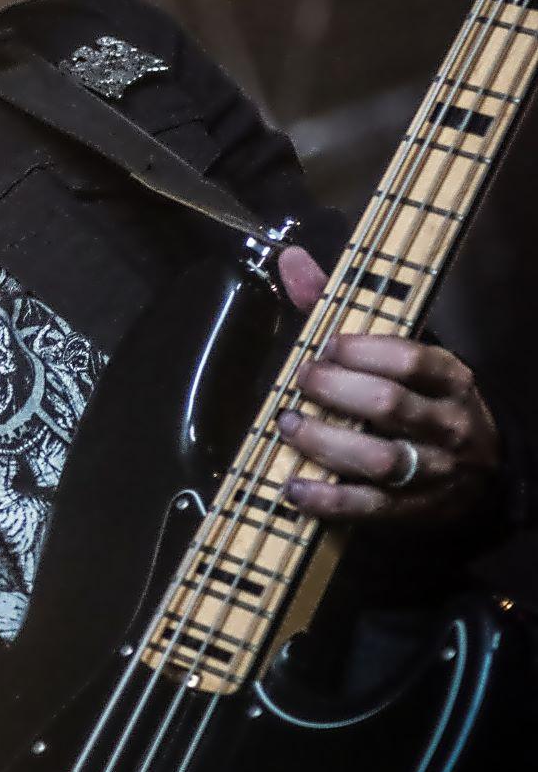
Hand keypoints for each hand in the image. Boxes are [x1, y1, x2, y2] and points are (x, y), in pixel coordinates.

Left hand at [274, 247, 499, 527]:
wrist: (484, 469)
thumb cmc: (427, 397)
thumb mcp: (404, 351)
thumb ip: (344, 307)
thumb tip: (290, 259)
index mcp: (451, 378)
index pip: (412, 360)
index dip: (363, 351)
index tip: (326, 345)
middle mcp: (448, 425)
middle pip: (390, 406)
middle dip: (337, 391)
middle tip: (302, 379)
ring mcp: (433, 472)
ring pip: (381, 460)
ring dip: (326, 442)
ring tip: (288, 424)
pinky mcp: (413, 512)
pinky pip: (370, 508)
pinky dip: (328, 499)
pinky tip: (293, 487)